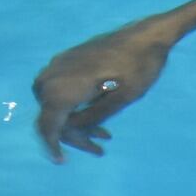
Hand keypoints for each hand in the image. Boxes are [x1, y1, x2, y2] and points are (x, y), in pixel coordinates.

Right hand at [32, 22, 173, 161]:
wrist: (146, 34)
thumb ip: (92, 117)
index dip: (53, 146)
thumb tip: (69, 131)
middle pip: (52, 116)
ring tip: (105, 135)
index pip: (48, 125)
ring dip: (77, 122)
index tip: (62, 161)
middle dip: (75, 135)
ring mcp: (57, 66)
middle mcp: (52, 75)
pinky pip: (61, 89)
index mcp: (63, 86)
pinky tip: (98, 116)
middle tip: (101, 148)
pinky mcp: (66, 61)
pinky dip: (76, 106)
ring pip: (57, 104)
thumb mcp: (121, 99)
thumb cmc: (139, 66)